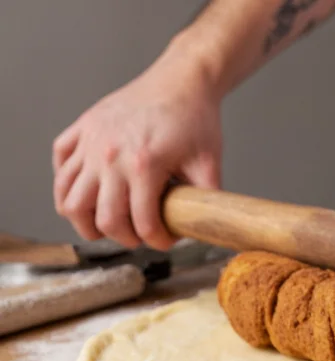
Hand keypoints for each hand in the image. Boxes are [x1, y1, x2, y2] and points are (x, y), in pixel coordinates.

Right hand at [53, 55, 222, 249]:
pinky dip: (67, 187)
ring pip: (69, 199)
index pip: (142, 224)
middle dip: (124, 238)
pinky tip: (88, 193)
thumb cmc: (196, 119)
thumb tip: (207, 228)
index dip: (157, 241)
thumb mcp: (209, 164)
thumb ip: (206, 199)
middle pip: (102, 220)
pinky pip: (61, 166)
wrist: (181, 80)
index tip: (167, 241)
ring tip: (104, 225)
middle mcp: (110, 156)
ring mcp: (91, 141)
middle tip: (139, 236)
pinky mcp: (82, 129)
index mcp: (144, 166)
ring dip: (85, 221)